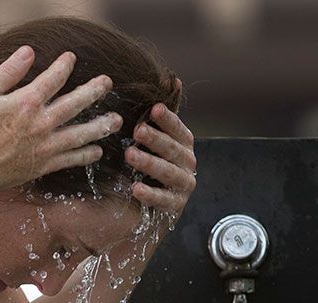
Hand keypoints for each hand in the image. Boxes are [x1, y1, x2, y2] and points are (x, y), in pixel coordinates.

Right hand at [0, 46, 123, 193]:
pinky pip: (72, 159)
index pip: (54, 78)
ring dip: (100, 125)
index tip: (70, 59)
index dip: (64, 65)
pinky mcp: (44, 165)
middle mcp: (42, 122)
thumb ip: (8, 72)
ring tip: (115, 120)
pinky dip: (87, 155)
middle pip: (76, 103)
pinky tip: (97, 151)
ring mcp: (46, 146)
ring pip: (81, 133)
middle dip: (94, 90)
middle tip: (107, 82)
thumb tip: (28, 52)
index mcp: (27, 102)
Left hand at [124, 90, 196, 222]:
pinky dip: (150, 194)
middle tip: (138, 130)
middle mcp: (187, 164)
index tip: (153, 109)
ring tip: (130, 155)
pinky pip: (163, 200)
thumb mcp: (157, 141)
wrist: (153, 209)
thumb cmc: (153, 168)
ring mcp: (183, 186)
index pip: (179, 129)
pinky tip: (135, 189)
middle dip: (156, 139)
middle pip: (173, 149)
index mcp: (183, 146)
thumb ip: (164, 117)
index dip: (168, 119)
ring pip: (168, 173)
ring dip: (150, 163)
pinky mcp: (174, 208)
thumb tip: (175, 79)